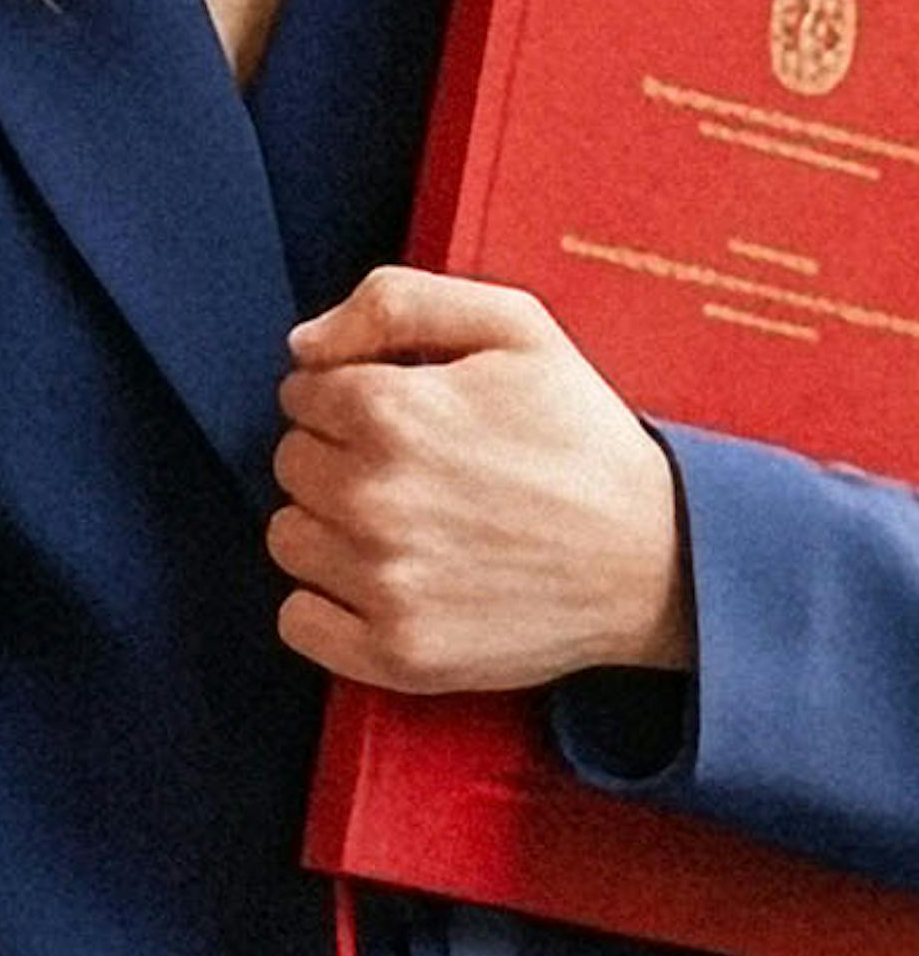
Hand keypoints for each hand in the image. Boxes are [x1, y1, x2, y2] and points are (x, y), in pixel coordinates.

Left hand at [270, 266, 693, 691]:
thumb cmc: (584, 436)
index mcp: (390, 411)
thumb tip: (303, 347)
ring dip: (329, 530)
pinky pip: (298, 622)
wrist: (667, 559)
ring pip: (287, 537)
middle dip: (338, 458)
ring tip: (408, 527)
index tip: (407, 419)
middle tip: (419, 473)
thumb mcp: (514, 326)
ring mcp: (385, 581)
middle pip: (290, 462)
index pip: (302, 393)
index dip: (351, 398)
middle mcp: (373, 497)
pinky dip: (326, 608)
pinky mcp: (400, 653)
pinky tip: (387, 584)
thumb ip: (395, 303)